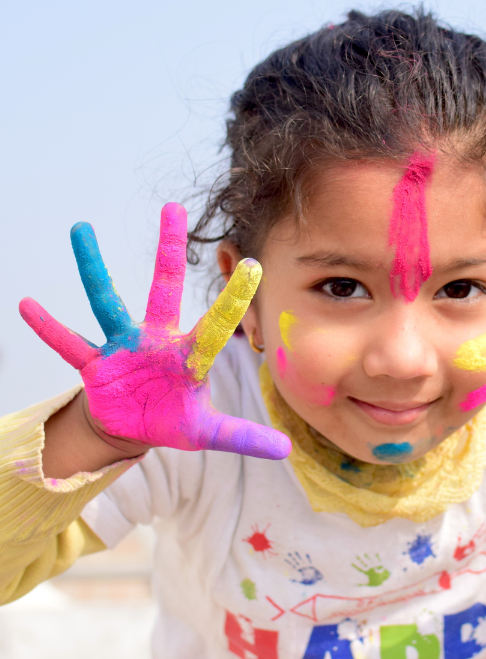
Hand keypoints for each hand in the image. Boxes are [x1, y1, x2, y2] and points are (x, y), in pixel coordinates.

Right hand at [20, 203, 289, 459]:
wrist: (131, 427)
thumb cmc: (172, 419)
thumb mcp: (206, 433)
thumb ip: (242, 436)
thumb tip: (285, 450)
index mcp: (189, 355)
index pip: (218, 324)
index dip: (233, 299)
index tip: (255, 265)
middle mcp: (156, 340)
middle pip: (164, 288)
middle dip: (169, 250)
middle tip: (173, 207)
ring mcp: (123, 346)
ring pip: (106, 300)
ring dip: (92, 267)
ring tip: (81, 228)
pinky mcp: (94, 363)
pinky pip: (67, 343)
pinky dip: (48, 327)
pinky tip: (27, 305)